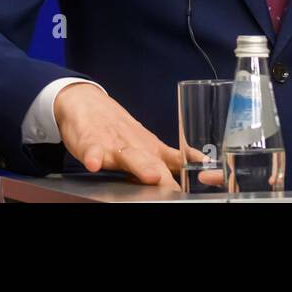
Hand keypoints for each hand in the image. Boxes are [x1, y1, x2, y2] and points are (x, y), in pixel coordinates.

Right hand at [53, 83, 181, 189]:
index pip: (175, 162)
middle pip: (154, 163)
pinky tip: (93, 165)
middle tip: (177, 190)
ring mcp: (113, 144)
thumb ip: (168, 160)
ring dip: (141, 166)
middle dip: (166, 178)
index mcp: (151, 149)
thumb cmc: (118, 128)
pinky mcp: (91, 141)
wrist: (88, 102)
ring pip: (128, 156)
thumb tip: (193, 174)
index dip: (187, 173)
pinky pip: (92, 150)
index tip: (204, 179)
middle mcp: (136, 147)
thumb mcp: (146, 143)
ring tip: (151, 176)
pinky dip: (93, 157)